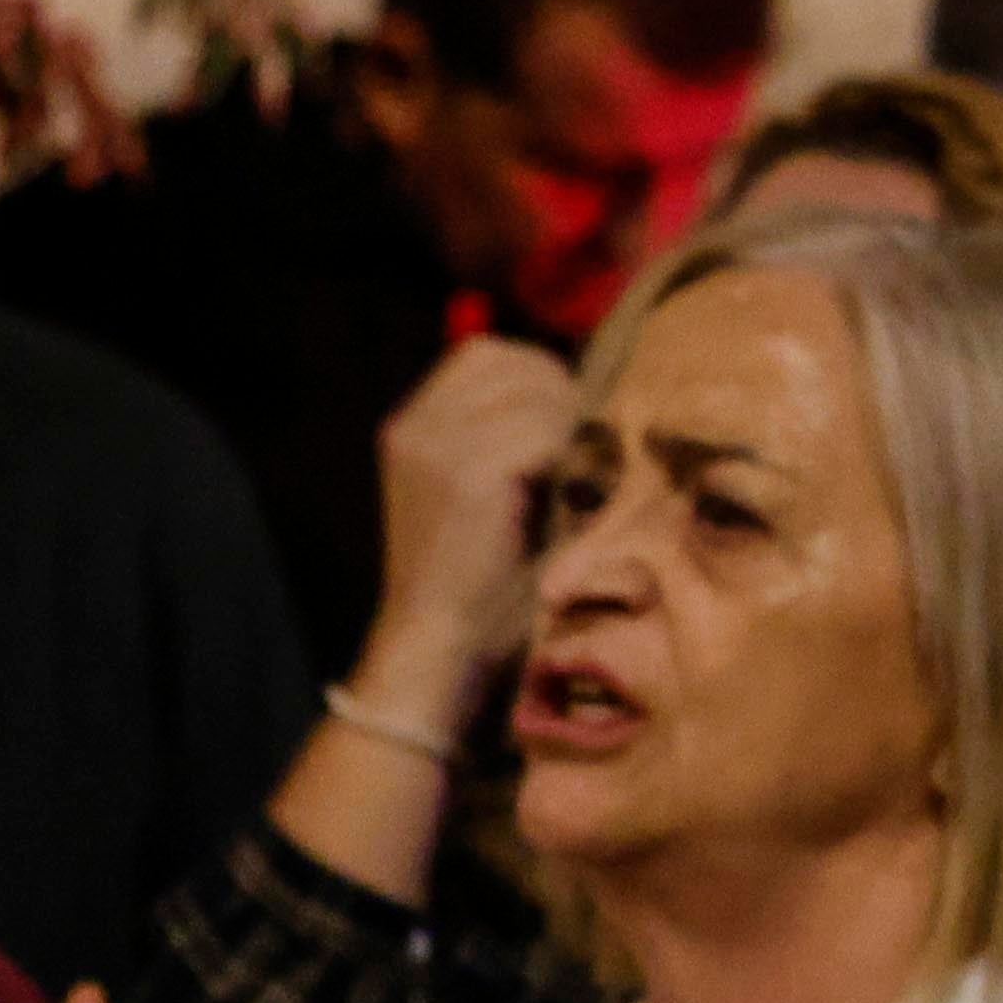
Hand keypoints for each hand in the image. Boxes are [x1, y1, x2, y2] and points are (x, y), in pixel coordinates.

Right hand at [355, 334, 588, 719]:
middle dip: (564, 398)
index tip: (572, 422)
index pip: (488, 354)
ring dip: (575, 429)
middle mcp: (416, 425)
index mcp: (413, 424)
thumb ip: (511, 439)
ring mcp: (436, 446)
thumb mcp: (482, 495)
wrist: (438, 647)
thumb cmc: (476, 582)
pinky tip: (580, 497)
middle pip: (516, 364)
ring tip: (587, 476)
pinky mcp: (467, 475)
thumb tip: (582, 394)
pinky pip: (547, 435)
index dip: (540, 377)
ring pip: (539, 395)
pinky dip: (574, 460)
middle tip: (589, 451)